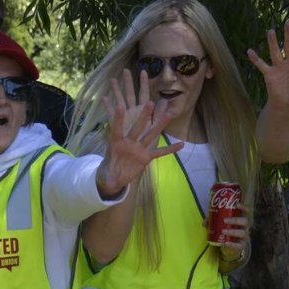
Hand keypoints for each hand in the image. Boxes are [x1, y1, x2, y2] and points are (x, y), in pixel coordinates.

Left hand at [94, 69, 183, 198]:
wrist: (115, 176)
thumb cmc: (108, 172)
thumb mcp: (107, 176)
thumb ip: (109, 179)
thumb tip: (109, 185)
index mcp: (116, 143)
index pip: (117, 129)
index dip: (118, 119)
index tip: (120, 106)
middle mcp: (129, 143)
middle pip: (137, 128)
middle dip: (143, 116)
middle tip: (150, 103)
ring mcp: (139, 149)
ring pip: (150, 136)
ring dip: (159, 126)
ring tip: (169, 115)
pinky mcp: (146, 157)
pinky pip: (159, 152)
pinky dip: (169, 149)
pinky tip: (181, 145)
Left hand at [210, 204, 250, 265]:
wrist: (229, 246)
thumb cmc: (226, 230)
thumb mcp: (219, 224)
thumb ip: (212, 221)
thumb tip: (204, 223)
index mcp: (241, 218)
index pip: (247, 211)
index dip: (244, 207)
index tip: (237, 204)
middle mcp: (245, 226)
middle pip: (245, 221)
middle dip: (235, 220)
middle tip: (225, 220)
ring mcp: (244, 236)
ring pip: (243, 233)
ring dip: (233, 231)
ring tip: (223, 231)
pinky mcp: (241, 245)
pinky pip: (239, 245)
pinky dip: (232, 244)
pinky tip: (225, 243)